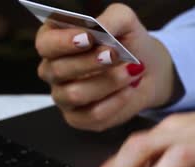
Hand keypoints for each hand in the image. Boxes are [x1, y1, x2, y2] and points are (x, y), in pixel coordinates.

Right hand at [35, 4, 174, 131]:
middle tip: (115, 54)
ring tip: (130, 71)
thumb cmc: (128, 42)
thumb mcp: (123, 21)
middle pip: (59, 70)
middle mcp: (53, 69)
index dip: (64, 42)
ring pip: (75, 94)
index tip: (88, 37)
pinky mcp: (79, 118)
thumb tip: (99, 29)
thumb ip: (110, 19)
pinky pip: (92, 115)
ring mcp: (63, 96)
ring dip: (107, 82)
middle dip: (90, 62)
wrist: (148, 70)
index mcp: (55, 41)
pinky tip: (129, 90)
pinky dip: (115, 102)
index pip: (46, 44)